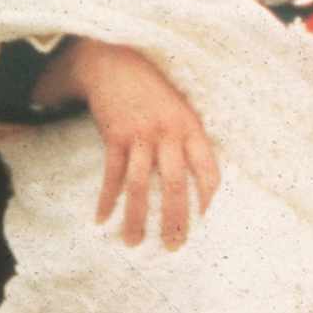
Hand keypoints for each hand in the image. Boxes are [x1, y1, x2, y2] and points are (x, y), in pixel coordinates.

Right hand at [57, 39, 220, 249]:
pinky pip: (111, 174)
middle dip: (175, 218)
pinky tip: (102, 219)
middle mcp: (168, 133)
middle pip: (175, 183)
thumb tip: (202, 182)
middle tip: (174, 246)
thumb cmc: (155, 92)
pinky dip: (107, 198)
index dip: (210, 199)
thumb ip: (190, 141)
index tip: (210, 226)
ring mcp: (140, 134)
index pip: (208, 169)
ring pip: (139, 184)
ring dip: (136, 217)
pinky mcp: (114, 135)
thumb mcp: (182, 110)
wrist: (117, 66)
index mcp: (192, 128)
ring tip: (134, 243)